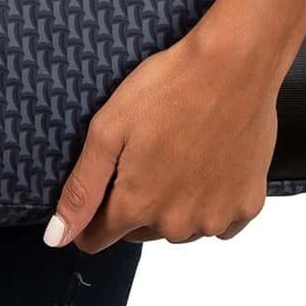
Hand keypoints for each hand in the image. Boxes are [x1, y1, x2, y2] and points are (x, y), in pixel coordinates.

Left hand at [44, 0, 305, 253]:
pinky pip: (219, 220)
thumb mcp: (108, 130)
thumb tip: (56, 239)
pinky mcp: (248, 207)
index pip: (97, 237)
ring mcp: (215, 219)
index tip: (102, 181)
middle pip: (139, 230)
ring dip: (175, 201)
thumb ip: (82, 188)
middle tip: (147, 150)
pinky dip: (212, 199)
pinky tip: (211, 163)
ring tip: (180, 151)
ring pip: (180, 226)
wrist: (234, 67)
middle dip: (136, 200)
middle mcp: (176, 226)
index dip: (91, 214)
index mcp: (136, 206)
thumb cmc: (166, 89)